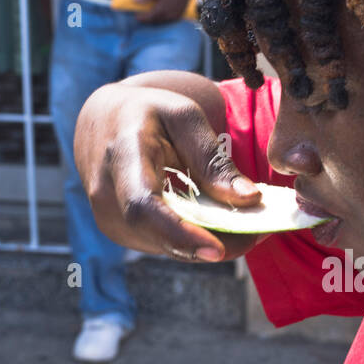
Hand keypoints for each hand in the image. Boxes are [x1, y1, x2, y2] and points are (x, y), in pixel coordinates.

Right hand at [74, 77, 263, 263]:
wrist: (104, 121)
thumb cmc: (149, 113)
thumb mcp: (185, 118)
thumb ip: (214, 160)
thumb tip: (250, 199)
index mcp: (122, 156)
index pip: (143, 206)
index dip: (178, 233)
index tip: (217, 250)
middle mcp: (107, 194)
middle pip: (161, 235)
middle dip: (215, 241)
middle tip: (259, 232)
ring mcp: (109, 218)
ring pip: (167, 246)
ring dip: (210, 243)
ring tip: (248, 227)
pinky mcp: (121, 231)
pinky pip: (164, 244)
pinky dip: (196, 239)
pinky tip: (222, 225)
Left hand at [132, 0, 194, 24]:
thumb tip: (134, 0)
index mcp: (161, 9)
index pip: (148, 17)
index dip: (142, 18)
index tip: (136, 17)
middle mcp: (167, 15)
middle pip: (154, 21)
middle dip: (147, 20)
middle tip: (142, 18)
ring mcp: (173, 17)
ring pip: (161, 22)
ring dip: (155, 21)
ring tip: (150, 17)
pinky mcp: (178, 16)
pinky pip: (168, 21)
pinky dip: (162, 20)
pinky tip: (160, 16)